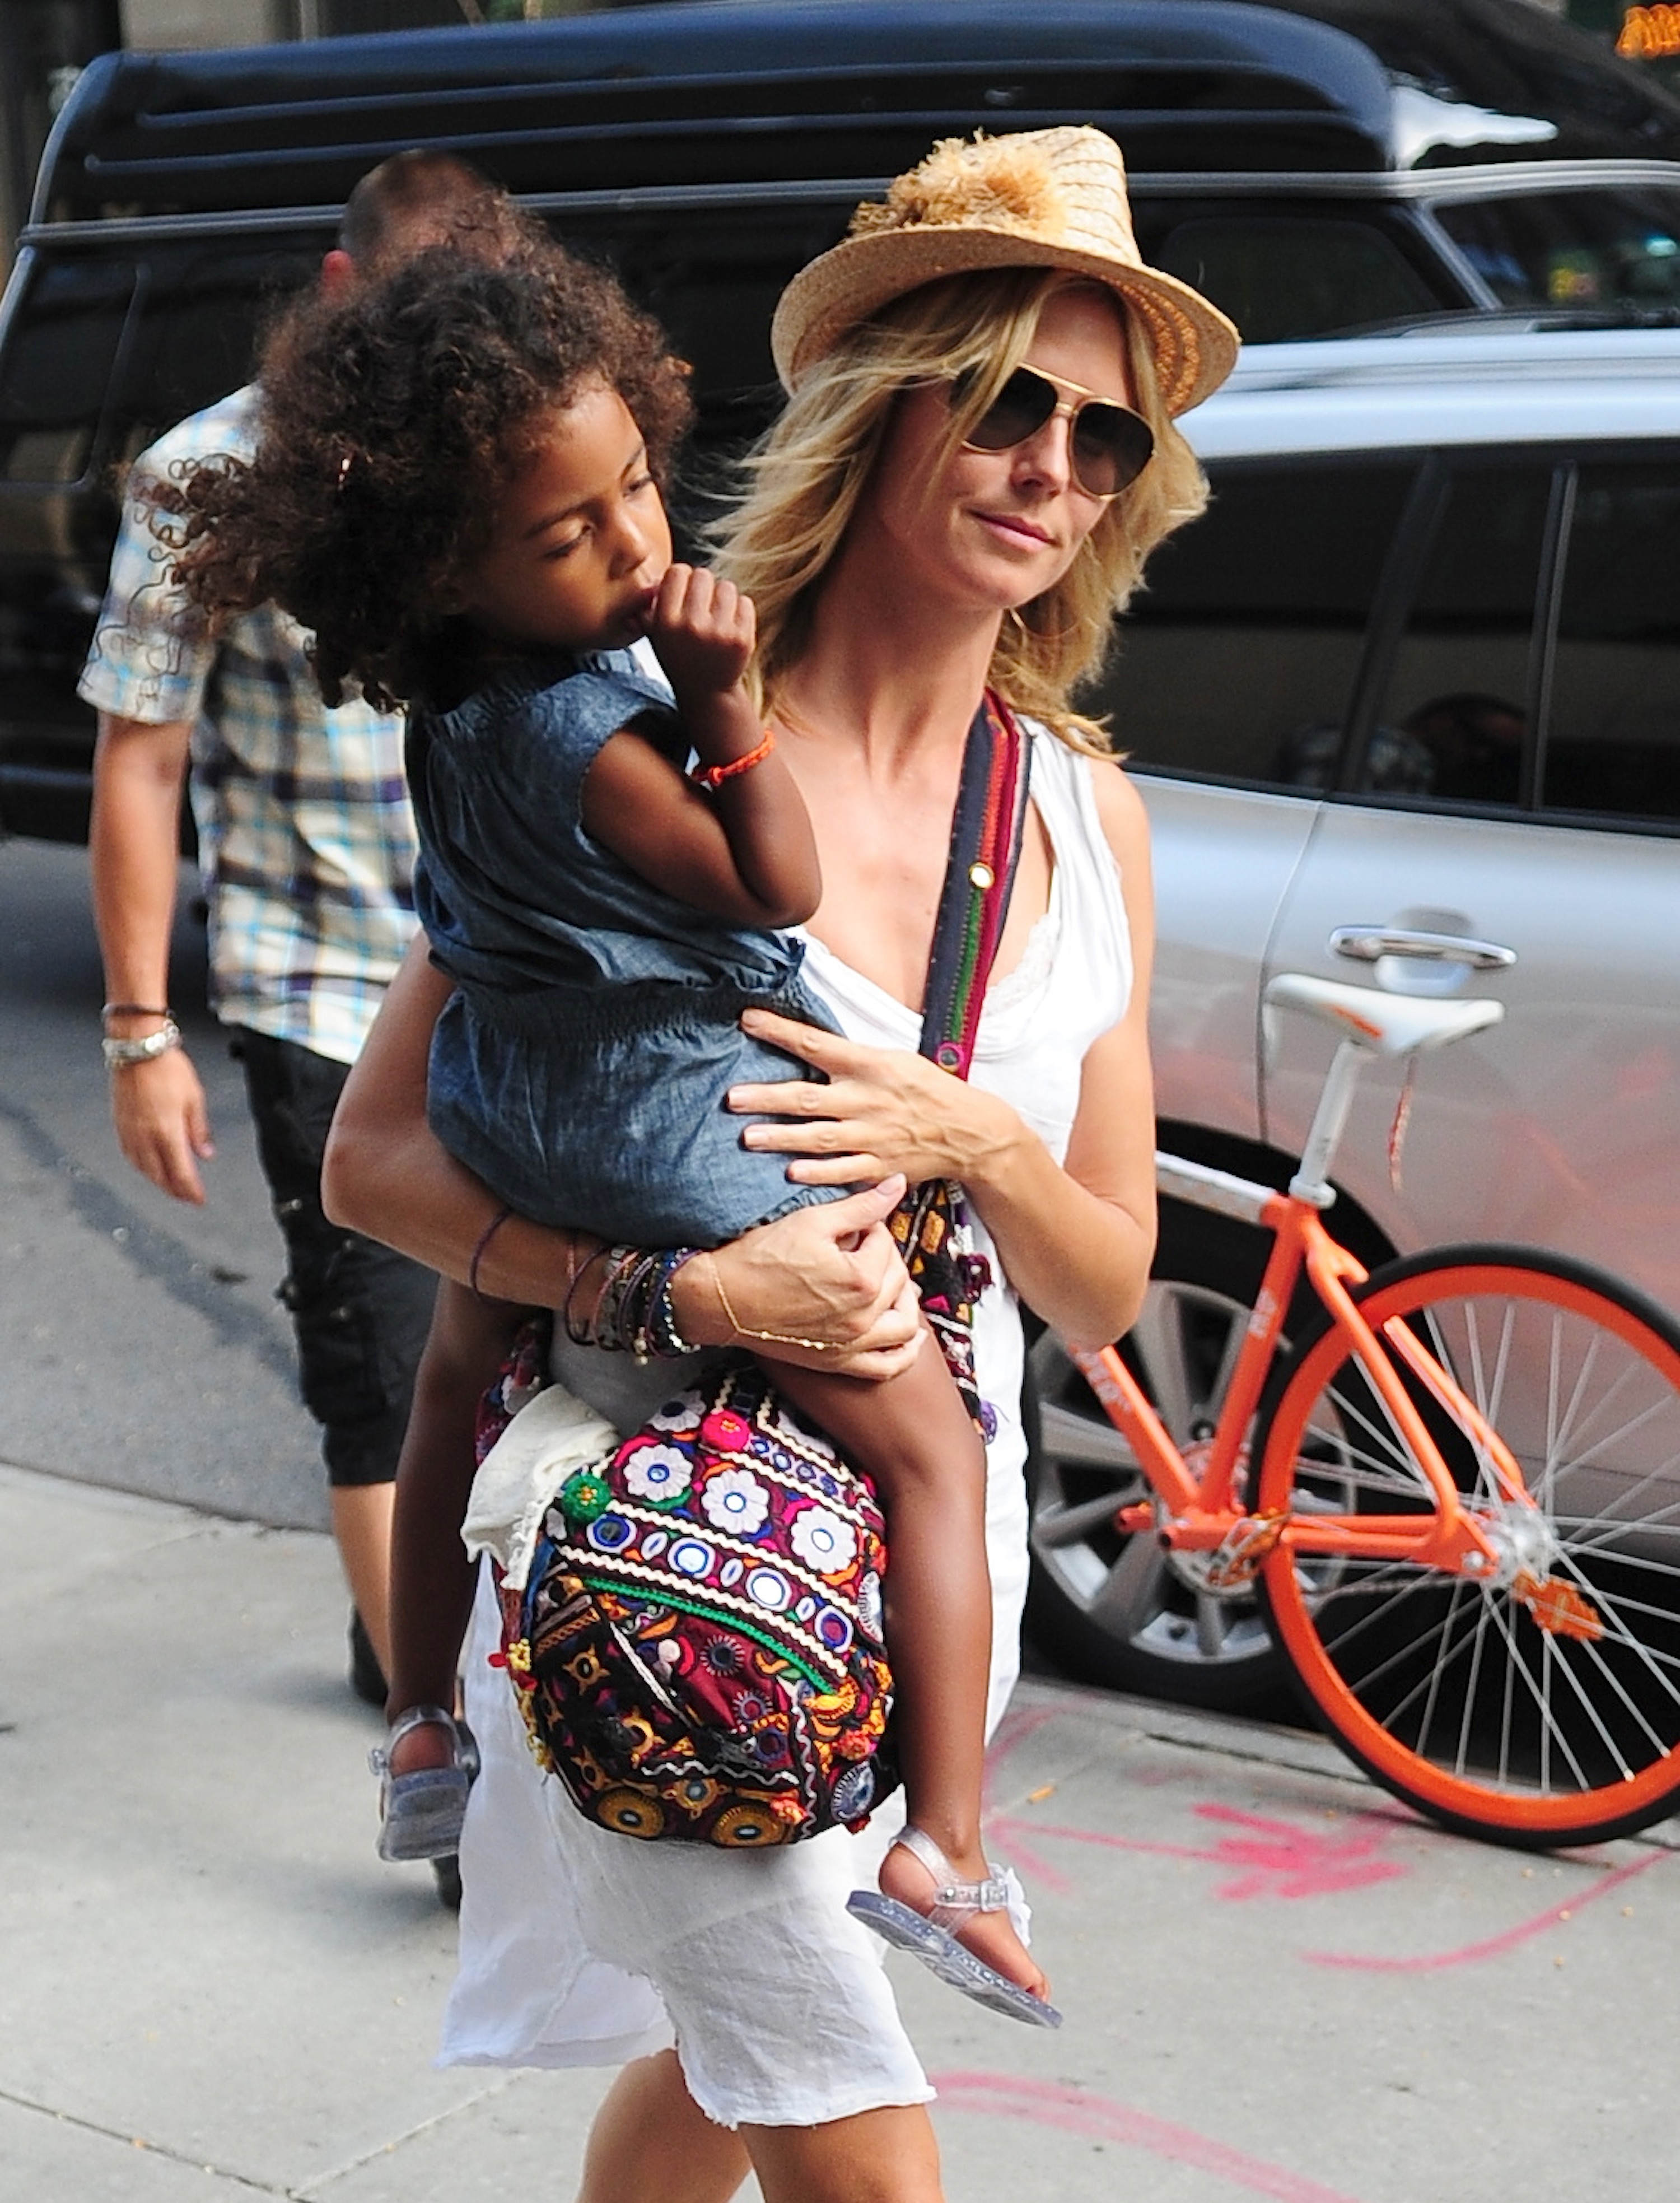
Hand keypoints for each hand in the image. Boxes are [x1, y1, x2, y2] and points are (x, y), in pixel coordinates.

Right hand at [108, 1046, 214, 1203]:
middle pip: (160, 1176)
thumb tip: (206, 1154)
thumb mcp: (195, 1098)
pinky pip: (129, 1155)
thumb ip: (199, 1130)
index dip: (191, 1191)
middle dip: (174, 1191)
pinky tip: (147, 1167)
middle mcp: (145, 1136)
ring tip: (169, 1186)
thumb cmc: (167, 1067)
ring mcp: (129, 1131)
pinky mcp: (119, 1123)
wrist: (138, 1048)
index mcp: (167, 1131)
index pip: (181, 1172)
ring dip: (157, 1181)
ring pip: (142, 1168)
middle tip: (186, 1198)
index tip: (199, 1200)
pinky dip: (140, 1167)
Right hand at [647, 564, 754, 705]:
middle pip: (703, 574)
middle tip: (701, 604)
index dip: (681, 578)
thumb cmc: (680, 657)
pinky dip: (739, 610)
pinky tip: (730, 626)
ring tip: (716, 616)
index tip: (683, 590)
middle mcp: (692, 626)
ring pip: (726, 586)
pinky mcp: (743, 638)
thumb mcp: (657, 635)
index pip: (677, 572)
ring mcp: (720, 633)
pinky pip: (745, 602)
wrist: (707, 691)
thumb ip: (650, 606)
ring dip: (722, 597)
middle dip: (702, 586)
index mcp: (667, 622)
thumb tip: (653, 582)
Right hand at [670, 1176, 922, 1380]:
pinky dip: (904, 1353)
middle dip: (885, 1257)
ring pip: (903, 1324)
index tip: (851, 1223)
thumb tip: (899, 1183)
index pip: (885, 1244)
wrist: (721, 1299)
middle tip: (861, 1245)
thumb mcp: (812, 1220)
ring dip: (906, 1301)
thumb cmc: (760, 1256)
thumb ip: (862, 1206)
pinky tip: (910, 1337)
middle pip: (898, 1280)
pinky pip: (885, 1366)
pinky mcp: (838, 1361)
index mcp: (861, 1280)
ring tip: (895, 1284)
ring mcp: (852, 1344)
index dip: (870, 1226)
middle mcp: (863, 1317)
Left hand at [727, 1008, 1011, 1187]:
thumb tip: (805, 1045)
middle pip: (809, 1097)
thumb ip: (851, 1057)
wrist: (968, 1131)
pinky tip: (791, 1172)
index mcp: (870, 1065)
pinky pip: (843, 1170)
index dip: (780, 1032)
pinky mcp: (880, 1167)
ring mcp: (872, 1136)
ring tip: (749, 1137)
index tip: (747, 1021)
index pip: (817, 1044)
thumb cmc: (926, 1089)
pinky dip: (818, 1172)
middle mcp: (867, 1100)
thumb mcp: (893, 1060)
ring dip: (782, 1137)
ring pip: (819, 1137)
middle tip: (733, 1098)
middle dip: (768, 1097)